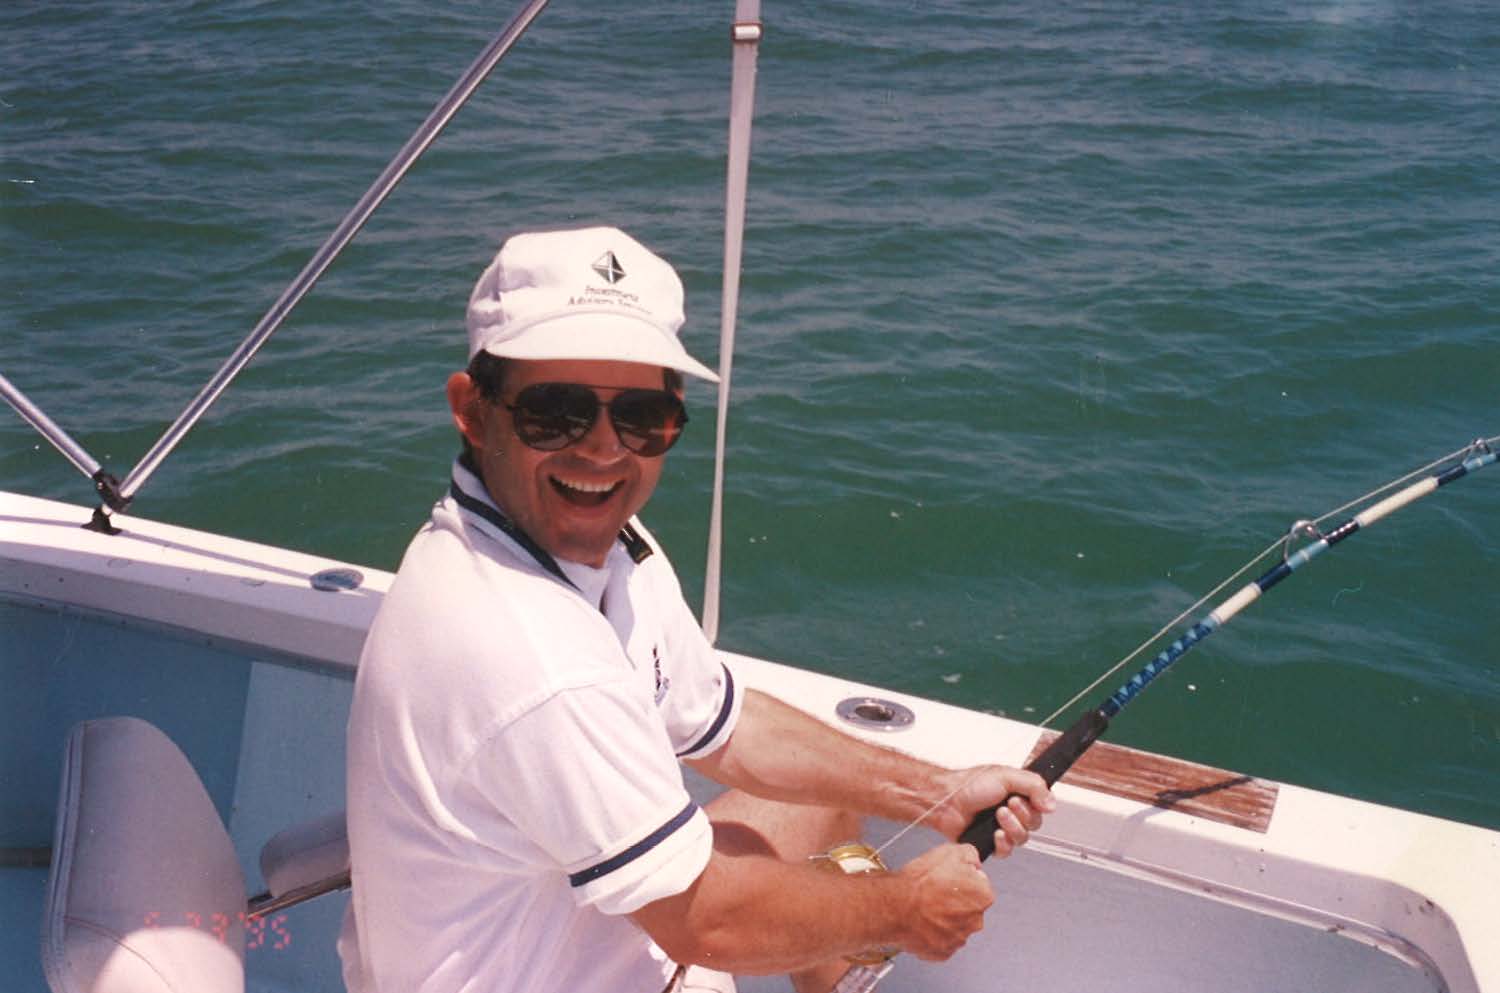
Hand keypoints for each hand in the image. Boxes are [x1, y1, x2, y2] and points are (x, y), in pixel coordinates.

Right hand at [893, 843, 993, 960]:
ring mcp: (958, 939)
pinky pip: (941, 939)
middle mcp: (975, 921)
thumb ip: (970, 855)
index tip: (947, 878)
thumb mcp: (950, 851)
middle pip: (968, 907)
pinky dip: (933, 932)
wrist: (895, 907)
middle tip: (934, 891)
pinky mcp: (942, 952)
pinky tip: (921, 920)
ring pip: (954, 924)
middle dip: (954, 900)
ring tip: (924, 906)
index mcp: (982, 896)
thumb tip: (974, 862)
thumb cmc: (920, 882)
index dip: (961, 878)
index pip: (978, 885)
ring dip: (943, 916)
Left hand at [934, 766, 1054, 857]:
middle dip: (1022, 815)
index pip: (1041, 805)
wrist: (946, 800)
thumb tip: (1052, 803)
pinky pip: (1007, 851)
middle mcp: (1012, 811)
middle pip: (1034, 823)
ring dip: (1012, 827)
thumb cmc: (969, 784)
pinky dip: (1003, 844)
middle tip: (1007, 804)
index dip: (1037, 805)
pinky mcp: (991, 843)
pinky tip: (995, 834)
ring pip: (1023, 838)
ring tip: (998, 815)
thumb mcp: (1006, 775)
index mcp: (1018, 793)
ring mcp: (1002, 828)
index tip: (1025, 798)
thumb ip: (1033, 785)